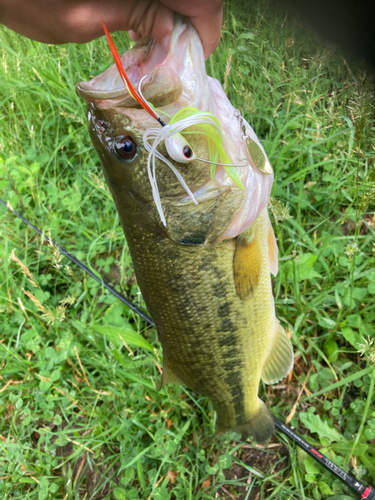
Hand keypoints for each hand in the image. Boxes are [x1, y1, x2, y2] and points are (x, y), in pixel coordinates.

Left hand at [0, 0, 222, 57]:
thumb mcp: (87, 17)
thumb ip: (138, 18)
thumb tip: (175, 34)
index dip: (206, 28)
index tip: (197, 56)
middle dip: (189, 24)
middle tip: (175, 56)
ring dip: (172, 15)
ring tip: (153, 46)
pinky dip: (155, 7)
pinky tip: (138, 26)